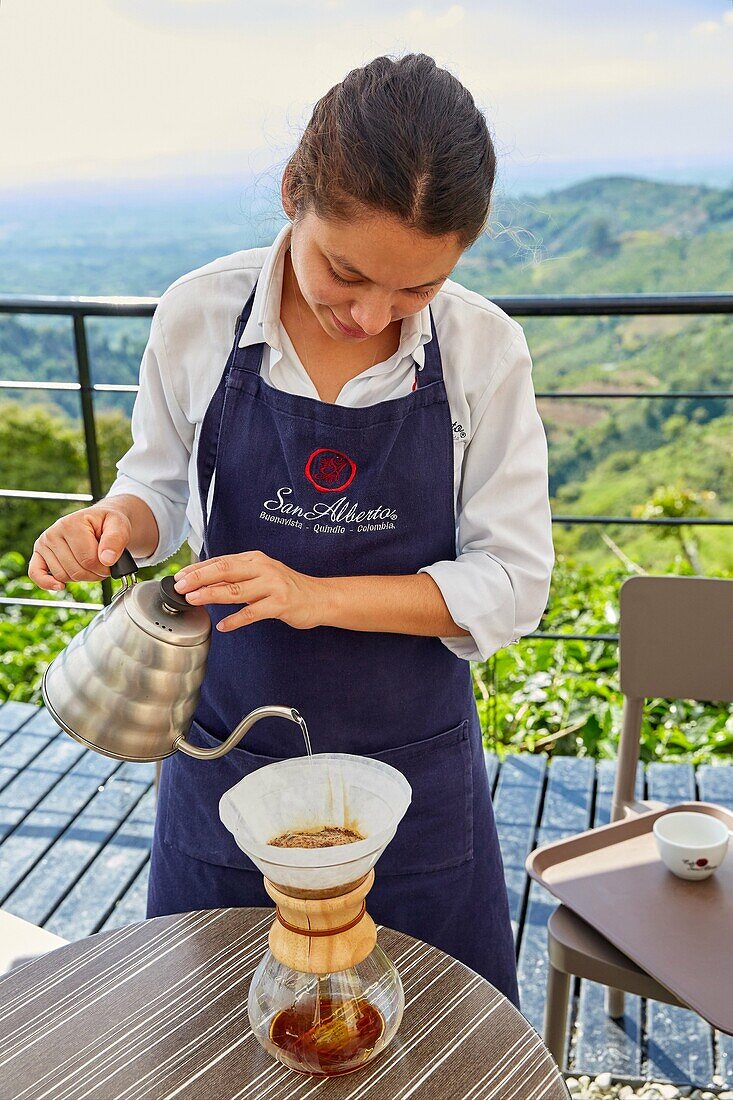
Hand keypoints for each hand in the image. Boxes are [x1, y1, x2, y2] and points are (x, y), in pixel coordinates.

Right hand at [29, 505, 132, 590]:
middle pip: (75, 570)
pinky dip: (46, 583)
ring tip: (89, 565)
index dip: (104, 568)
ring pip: (62, 576)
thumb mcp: (119, 525)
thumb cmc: (107, 523)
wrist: (99, 521)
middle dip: (94, 574)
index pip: (88, 560)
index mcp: (71, 524)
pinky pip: (35, 573)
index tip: (111, 563)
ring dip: (80, 578)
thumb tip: (107, 559)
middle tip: (102, 565)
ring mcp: (44, 544)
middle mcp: (53, 533)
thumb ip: (116, 540)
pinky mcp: (38, 554)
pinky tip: (60, 587)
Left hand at [172, 551, 325, 631]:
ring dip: (211, 595)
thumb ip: (238, 577)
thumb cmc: (287, 588)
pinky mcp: (280, 604)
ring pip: (236, 590)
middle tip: (180, 586)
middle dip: (199, 578)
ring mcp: (272, 586)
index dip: (198, 569)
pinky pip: (253, 613)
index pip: (221, 561)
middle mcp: (263, 568)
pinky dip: (236, 620)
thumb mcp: (262, 575)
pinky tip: (224, 625)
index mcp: (255, 559)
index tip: (180, 576)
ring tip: (193, 600)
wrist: (319, 597)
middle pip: (225, 571)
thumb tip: (205, 582)